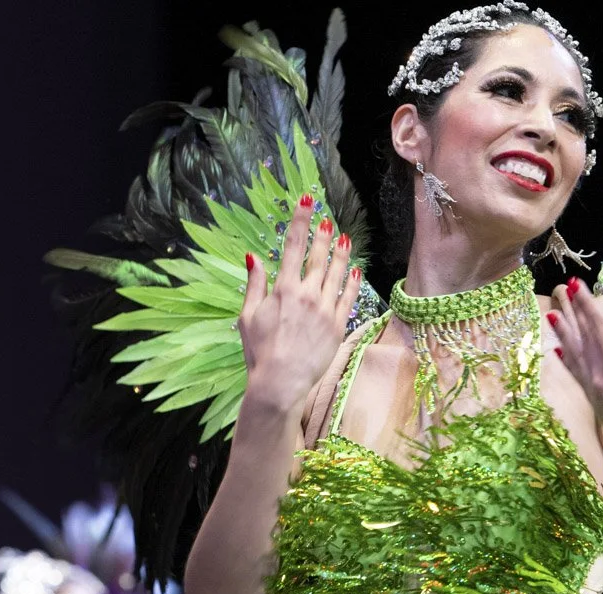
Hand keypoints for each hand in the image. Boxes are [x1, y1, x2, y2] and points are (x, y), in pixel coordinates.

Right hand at [238, 194, 363, 411]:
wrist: (280, 382)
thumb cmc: (259, 352)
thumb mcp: (247, 316)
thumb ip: (254, 285)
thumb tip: (254, 258)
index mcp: (283, 289)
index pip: (293, 245)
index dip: (301, 220)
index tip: (307, 201)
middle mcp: (306, 294)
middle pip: (318, 255)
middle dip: (323, 234)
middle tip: (328, 219)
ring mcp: (325, 309)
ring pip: (337, 273)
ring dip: (340, 253)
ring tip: (344, 238)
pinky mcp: (337, 326)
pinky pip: (349, 297)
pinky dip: (352, 280)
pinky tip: (355, 269)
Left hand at [550, 281, 602, 464]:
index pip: (598, 325)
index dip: (587, 303)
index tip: (576, 284)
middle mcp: (600, 377)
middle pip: (581, 337)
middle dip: (572, 312)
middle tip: (562, 290)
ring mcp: (594, 392)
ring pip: (574, 356)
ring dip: (564, 334)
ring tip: (552, 314)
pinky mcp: (594, 405)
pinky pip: (576, 376)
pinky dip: (566, 361)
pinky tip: (558, 350)